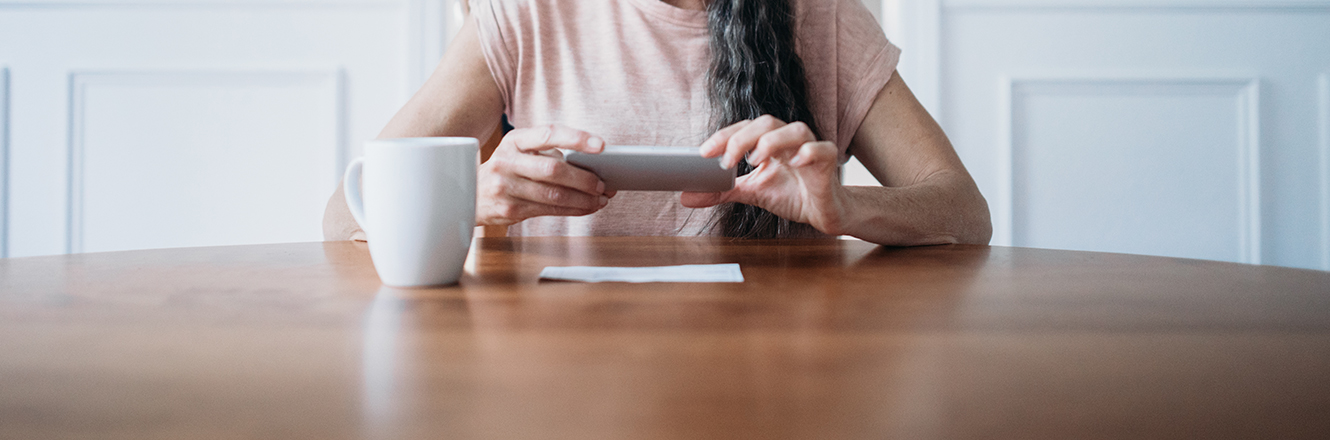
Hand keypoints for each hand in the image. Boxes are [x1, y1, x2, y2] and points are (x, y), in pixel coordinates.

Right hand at [477, 125, 614, 225]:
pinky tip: (587, 207)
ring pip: (554, 195)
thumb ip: (549, 153)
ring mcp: (507, 187)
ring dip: (583, 199)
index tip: (601, 145)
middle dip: (584, 179)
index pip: (549, 134)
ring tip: (601, 198)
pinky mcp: (510, 209)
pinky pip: (549, 210)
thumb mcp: (520, 152)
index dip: (576, 138)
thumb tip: (592, 164)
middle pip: (554, 170)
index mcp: (515, 140)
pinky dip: (574, 210)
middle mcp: (508, 161)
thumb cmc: (508, 170)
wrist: (471, 193)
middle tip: (603, 183)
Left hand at [681, 115, 848, 234]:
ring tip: (756, 160)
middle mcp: (789, 139)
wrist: (824, 212)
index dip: (725, 136)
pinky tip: (796, 161)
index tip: (704, 153)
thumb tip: (687, 197)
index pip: (745, 128)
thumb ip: (721, 192)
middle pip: (767, 123)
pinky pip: (822, 149)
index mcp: (769, 141)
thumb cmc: (791, 194)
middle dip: (743, 138)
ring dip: (772, 141)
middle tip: (726, 161)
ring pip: (795, 129)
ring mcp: (810, 147)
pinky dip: (809, 152)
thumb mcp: (751, 192)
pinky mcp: (828, 162)